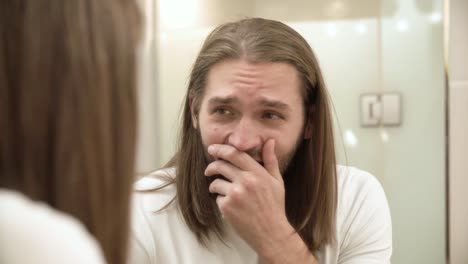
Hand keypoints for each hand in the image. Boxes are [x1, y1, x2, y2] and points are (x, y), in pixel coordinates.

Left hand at [204, 139, 292, 257]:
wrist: (271, 233)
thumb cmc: (275, 206)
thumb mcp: (277, 181)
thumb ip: (271, 160)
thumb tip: (270, 141)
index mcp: (258, 173)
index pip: (235, 154)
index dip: (221, 149)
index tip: (212, 148)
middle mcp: (245, 181)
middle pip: (221, 165)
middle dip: (212, 166)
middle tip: (209, 169)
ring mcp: (235, 194)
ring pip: (216, 182)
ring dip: (215, 185)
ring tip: (221, 191)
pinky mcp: (227, 207)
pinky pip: (218, 198)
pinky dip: (221, 201)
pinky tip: (231, 206)